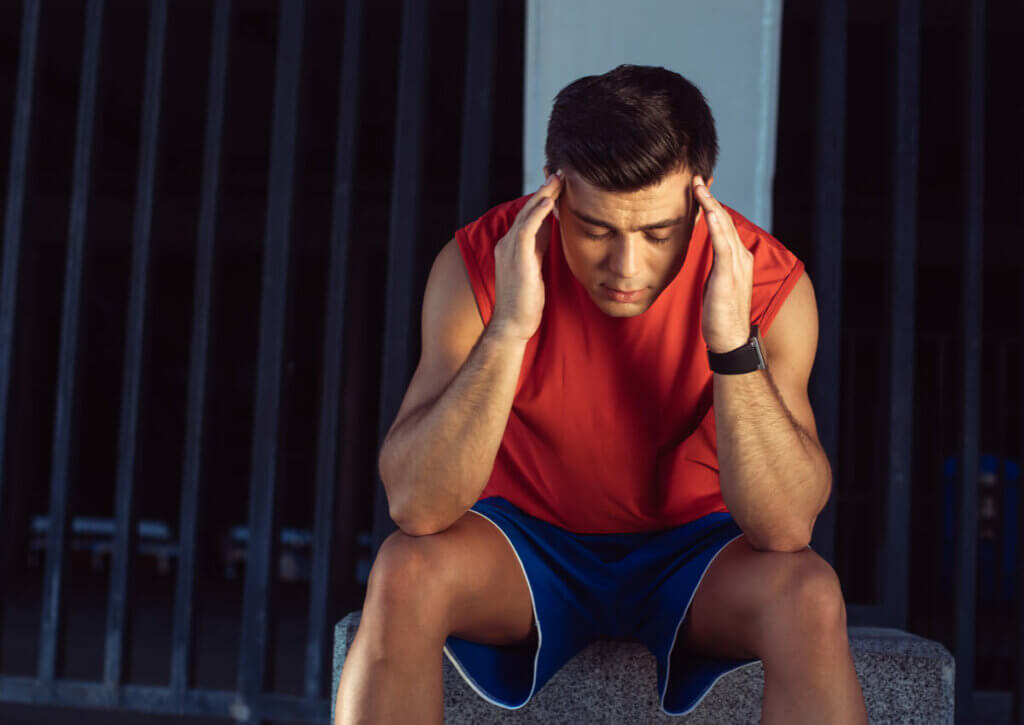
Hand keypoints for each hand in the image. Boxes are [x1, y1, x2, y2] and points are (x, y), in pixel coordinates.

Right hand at [491, 170, 563, 340]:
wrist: (513, 325)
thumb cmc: (527, 302)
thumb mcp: (535, 268)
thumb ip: (540, 248)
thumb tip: (552, 231)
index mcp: (514, 246)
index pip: (530, 215)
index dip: (544, 198)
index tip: (559, 184)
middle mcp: (508, 243)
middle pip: (529, 209)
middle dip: (545, 190)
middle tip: (560, 172)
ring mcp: (509, 249)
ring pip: (528, 214)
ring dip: (544, 195)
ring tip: (558, 179)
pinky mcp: (516, 257)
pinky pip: (527, 228)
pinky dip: (538, 212)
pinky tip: (550, 200)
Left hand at [693, 175, 753, 353]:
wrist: (730, 339)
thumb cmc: (720, 314)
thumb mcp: (715, 282)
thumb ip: (715, 265)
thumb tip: (704, 255)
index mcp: (736, 258)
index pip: (721, 225)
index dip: (710, 205)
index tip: (697, 188)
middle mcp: (740, 257)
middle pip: (723, 220)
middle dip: (709, 198)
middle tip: (696, 177)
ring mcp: (736, 265)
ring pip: (723, 227)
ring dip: (711, 204)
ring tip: (699, 186)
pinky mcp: (729, 275)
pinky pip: (722, 245)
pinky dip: (716, 226)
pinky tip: (709, 211)